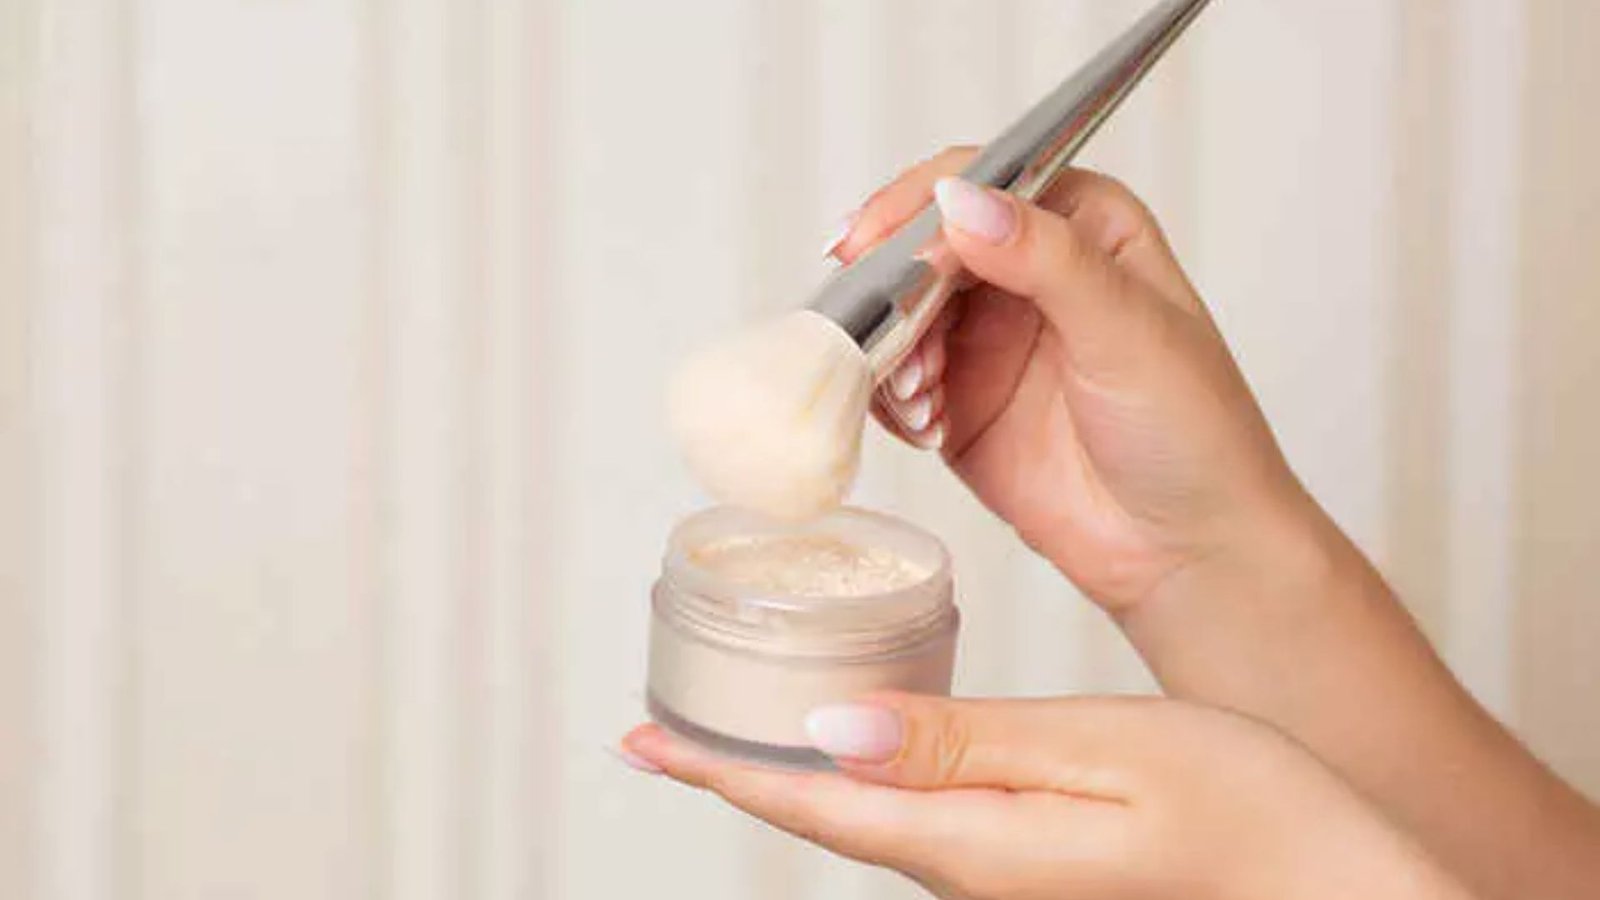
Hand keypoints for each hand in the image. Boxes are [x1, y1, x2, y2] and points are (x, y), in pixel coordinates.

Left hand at [621, 695, 1471, 899]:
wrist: (1340, 886)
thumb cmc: (1253, 815)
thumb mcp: (1103, 752)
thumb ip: (963, 746)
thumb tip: (831, 733)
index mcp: (976, 844)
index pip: (813, 809)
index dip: (719, 774)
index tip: (638, 743)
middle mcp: (975, 874)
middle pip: (827, 822)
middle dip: (739, 774)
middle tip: (660, 731)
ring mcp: (1006, 876)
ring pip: (869, 822)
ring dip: (793, 777)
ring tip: (734, 731)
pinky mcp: (1035, 865)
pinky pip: (921, 821)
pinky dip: (862, 780)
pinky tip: (856, 749)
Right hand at [837, 149, 1316, 613]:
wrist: (1188, 552)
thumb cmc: (1193, 433)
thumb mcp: (1126, 330)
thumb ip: (1045, 259)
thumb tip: (962, 200)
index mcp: (1080, 224)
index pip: (981, 181)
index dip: (918, 206)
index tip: (874, 247)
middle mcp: (1026, 271)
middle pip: (922, 245)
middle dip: (892, 287)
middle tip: (881, 332)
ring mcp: (987, 338)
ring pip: (898, 312)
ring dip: (891, 349)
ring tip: (923, 396)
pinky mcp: (959, 402)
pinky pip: (894, 380)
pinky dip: (891, 397)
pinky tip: (927, 426)